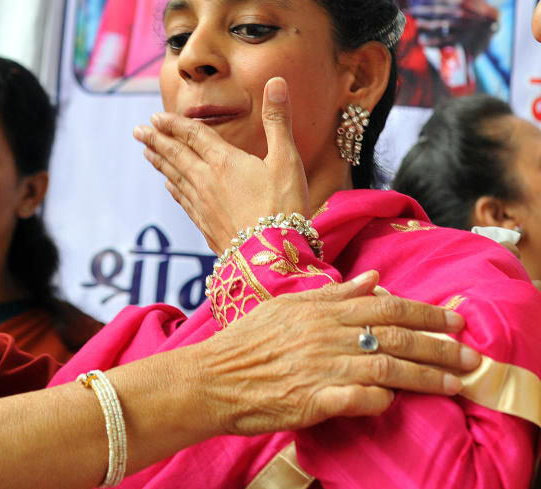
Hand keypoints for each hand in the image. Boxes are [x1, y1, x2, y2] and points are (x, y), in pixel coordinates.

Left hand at [133, 77, 308, 255]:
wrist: (270, 256)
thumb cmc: (284, 206)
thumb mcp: (287, 159)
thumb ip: (278, 119)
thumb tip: (277, 81)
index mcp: (224, 160)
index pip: (193, 135)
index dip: (174, 124)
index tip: (155, 116)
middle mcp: (206, 179)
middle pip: (175, 154)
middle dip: (155, 140)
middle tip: (138, 130)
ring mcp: (202, 203)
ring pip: (175, 176)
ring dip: (159, 161)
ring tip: (145, 152)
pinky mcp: (204, 224)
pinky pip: (182, 199)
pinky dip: (172, 187)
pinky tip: (169, 184)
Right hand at [197, 270, 479, 435]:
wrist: (213, 377)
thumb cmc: (248, 342)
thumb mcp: (288, 307)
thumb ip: (333, 294)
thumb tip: (374, 279)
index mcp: (321, 311)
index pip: (385, 306)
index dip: (425, 311)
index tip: (455, 319)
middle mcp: (325, 336)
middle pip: (394, 336)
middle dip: (438, 345)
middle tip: (469, 354)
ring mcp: (320, 368)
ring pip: (386, 368)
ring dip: (424, 376)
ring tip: (454, 383)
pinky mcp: (312, 400)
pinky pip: (359, 400)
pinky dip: (381, 401)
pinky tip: (395, 402)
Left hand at [404, 0, 498, 53]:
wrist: (489, 21)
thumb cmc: (474, 0)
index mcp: (458, 0)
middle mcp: (457, 14)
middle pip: (432, 12)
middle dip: (417, 11)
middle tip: (404, 10)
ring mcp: (457, 27)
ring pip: (436, 26)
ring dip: (421, 24)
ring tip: (410, 22)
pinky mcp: (457, 39)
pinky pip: (442, 41)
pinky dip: (431, 42)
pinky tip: (420, 41)